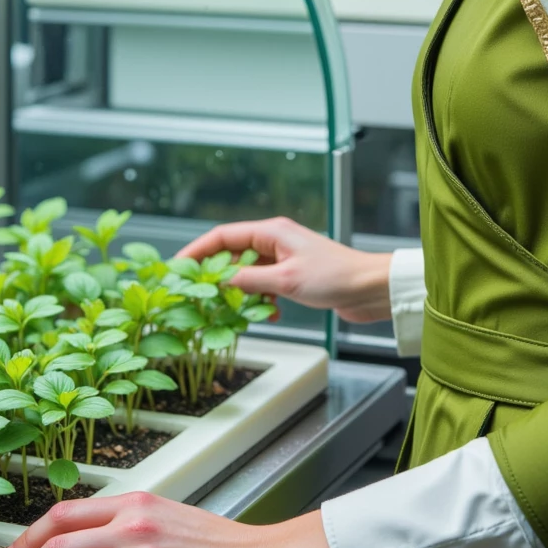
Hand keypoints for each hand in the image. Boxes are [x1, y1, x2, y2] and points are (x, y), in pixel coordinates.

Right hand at [177, 217, 393, 323]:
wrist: (370, 289)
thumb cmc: (336, 276)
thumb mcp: (285, 280)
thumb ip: (249, 281)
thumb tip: (221, 282)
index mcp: (272, 232)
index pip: (223, 235)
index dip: (197, 250)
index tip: (177, 266)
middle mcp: (276, 242)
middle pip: (233, 255)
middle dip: (218, 278)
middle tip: (200, 297)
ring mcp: (284, 259)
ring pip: (248, 275)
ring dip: (243, 295)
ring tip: (240, 312)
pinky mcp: (293, 277)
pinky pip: (265, 288)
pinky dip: (262, 302)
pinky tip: (269, 316)